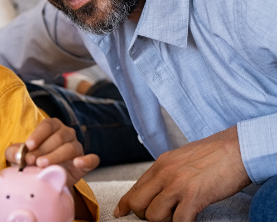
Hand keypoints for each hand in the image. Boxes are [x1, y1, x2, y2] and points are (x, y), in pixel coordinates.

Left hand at [5, 118, 99, 187]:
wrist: (47, 179)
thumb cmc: (33, 162)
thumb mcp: (20, 156)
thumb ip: (14, 153)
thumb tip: (18, 155)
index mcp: (52, 127)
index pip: (47, 125)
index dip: (38, 135)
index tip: (28, 146)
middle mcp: (67, 134)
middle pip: (58, 137)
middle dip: (43, 149)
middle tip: (31, 161)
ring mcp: (78, 147)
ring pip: (70, 148)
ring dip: (56, 156)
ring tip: (43, 165)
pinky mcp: (87, 163)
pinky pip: (92, 159)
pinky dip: (86, 160)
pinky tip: (77, 163)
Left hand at [114, 126, 250, 221]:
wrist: (239, 148)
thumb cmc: (216, 153)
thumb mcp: (181, 158)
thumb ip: (167, 172)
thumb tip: (157, 188)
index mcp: (161, 164)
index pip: (135, 188)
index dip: (126, 204)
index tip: (121, 212)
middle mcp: (165, 174)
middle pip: (138, 204)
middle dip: (144, 215)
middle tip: (160, 216)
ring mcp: (178, 185)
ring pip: (154, 216)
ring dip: (165, 221)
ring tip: (178, 216)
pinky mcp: (194, 196)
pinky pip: (178, 221)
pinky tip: (190, 220)